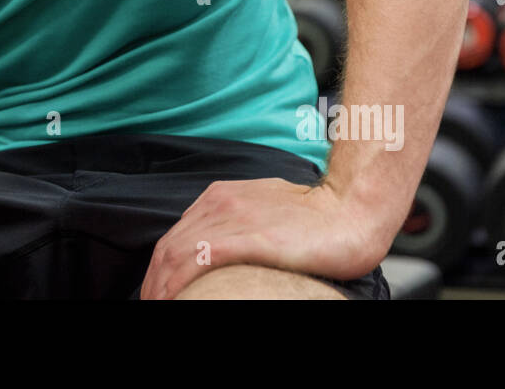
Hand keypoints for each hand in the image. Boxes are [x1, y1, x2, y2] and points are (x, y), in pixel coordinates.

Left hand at [139, 178, 382, 299]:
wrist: (350, 209)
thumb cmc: (316, 217)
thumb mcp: (265, 211)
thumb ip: (238, 225)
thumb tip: (220, 253)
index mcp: (220, 197)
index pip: (176, 237)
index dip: (161, 269)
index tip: (158, 292)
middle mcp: (219, 203)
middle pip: (168, 248)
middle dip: (155, 283)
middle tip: (153, 305)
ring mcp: (232, 218)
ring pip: (176, 256)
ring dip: (162, 287)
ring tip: (160, 308)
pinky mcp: (247, 238)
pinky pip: (199, 261)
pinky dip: (180, 284)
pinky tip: (177, 300)